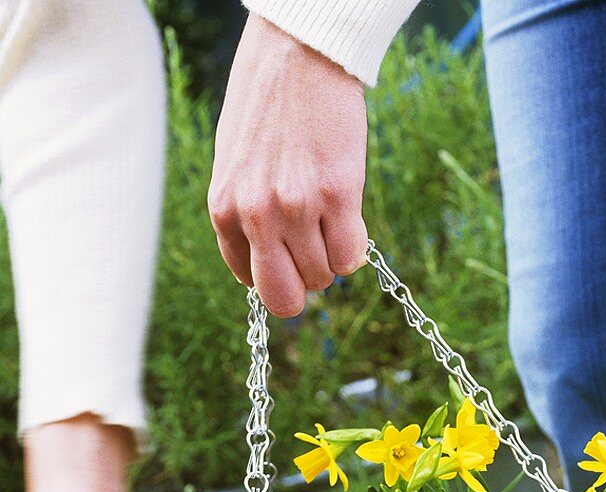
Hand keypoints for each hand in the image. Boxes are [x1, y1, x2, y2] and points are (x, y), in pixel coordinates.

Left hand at [209, 13, 368, 315]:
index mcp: (224, 211)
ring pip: (324, 275)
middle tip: (315, 257)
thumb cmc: (266, 108)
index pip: (252, 283)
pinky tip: (349, 215)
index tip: (290, 255)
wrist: (297, 54)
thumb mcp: (234, 167)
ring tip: (329, 215)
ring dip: (333, 256)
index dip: (278, 274)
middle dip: (304, 287)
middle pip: (285, 298)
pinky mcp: (338, 193)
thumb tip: (266, 263)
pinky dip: (355, 246)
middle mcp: (257, 214)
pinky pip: (351, 256)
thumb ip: (243, 216)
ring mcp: (297, 206)